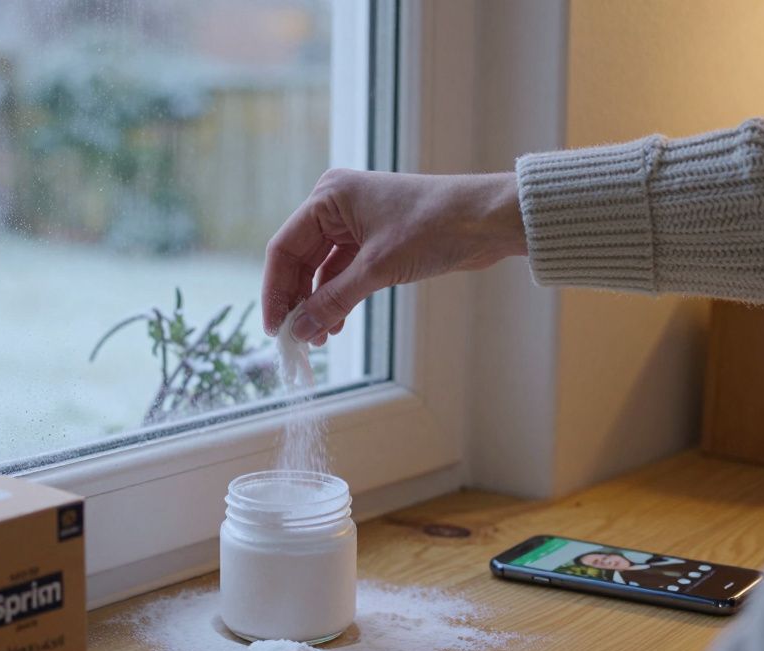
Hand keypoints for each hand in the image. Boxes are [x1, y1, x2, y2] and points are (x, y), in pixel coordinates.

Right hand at [262, 168, 525, 343]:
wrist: (488, 220)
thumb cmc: (434, 228)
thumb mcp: (377, 268)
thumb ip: (333, 301)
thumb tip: (300, 330)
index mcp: (328, 197)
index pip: (284, 248)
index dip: (275, 290)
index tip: (274, 328)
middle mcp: (336, 206)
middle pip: (300, 260)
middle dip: (298, 301)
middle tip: (297, 339)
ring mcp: (355, 222)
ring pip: (322, 270)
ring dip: (319, 304)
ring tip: (320, 338)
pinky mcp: (375, 240)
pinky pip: (343, 272)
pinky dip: (339, 298)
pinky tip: (336, 324)